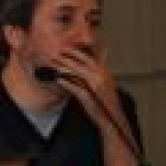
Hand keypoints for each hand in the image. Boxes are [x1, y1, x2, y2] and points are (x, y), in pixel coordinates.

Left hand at [50, 47, 139, 165]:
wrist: (112, 118)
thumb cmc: (105, 102)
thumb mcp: (103, 83)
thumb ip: (96, 72)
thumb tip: (87, 64)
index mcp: (104, 73)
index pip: (90, 58)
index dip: (78, 52)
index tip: (66, 47)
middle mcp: (101, 78)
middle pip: (83, 63)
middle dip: (69, 56)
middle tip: (56, 52)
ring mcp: (95, 87)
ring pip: (78, 73)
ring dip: (64, 67)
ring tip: (53, 63)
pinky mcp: (89, 97)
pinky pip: (75, 88)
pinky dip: (66, 83)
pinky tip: (58, 79)